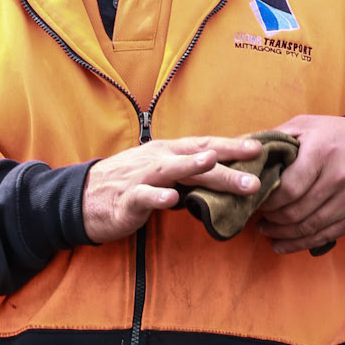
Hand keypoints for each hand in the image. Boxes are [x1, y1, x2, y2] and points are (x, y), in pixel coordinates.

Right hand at [83, 134, 263, 244]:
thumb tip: (227, 176)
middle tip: (254, 174)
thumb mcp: (163, 174)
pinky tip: (171, 198)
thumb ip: (191, 175)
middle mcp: (158, 159)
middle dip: (226, 163)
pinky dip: (157, 196)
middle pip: (196, 157)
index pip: (205, 145)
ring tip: (212, 164)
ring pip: (171, 170)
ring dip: (192, 166)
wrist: (84, 198)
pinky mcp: (126, 198)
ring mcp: (141, 177)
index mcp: (169, 152)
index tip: (259, 149)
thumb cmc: (130, 185)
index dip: (232, 146)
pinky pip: (143, 196)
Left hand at [257, 115, 344, 254]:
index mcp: (322, 151)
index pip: (287, 189)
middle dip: (272, 220)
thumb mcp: (307, 125)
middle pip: (296, 212)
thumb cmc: (337, 136)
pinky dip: (299, 244)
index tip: (256, 201)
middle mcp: (340, 176)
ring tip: (267, 231)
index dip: (267, 201)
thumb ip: (276, 138)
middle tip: (259, 218)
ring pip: (308, 228)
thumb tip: (243, 152)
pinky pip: (325, 236)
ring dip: (282, 234)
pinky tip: (282, 244)